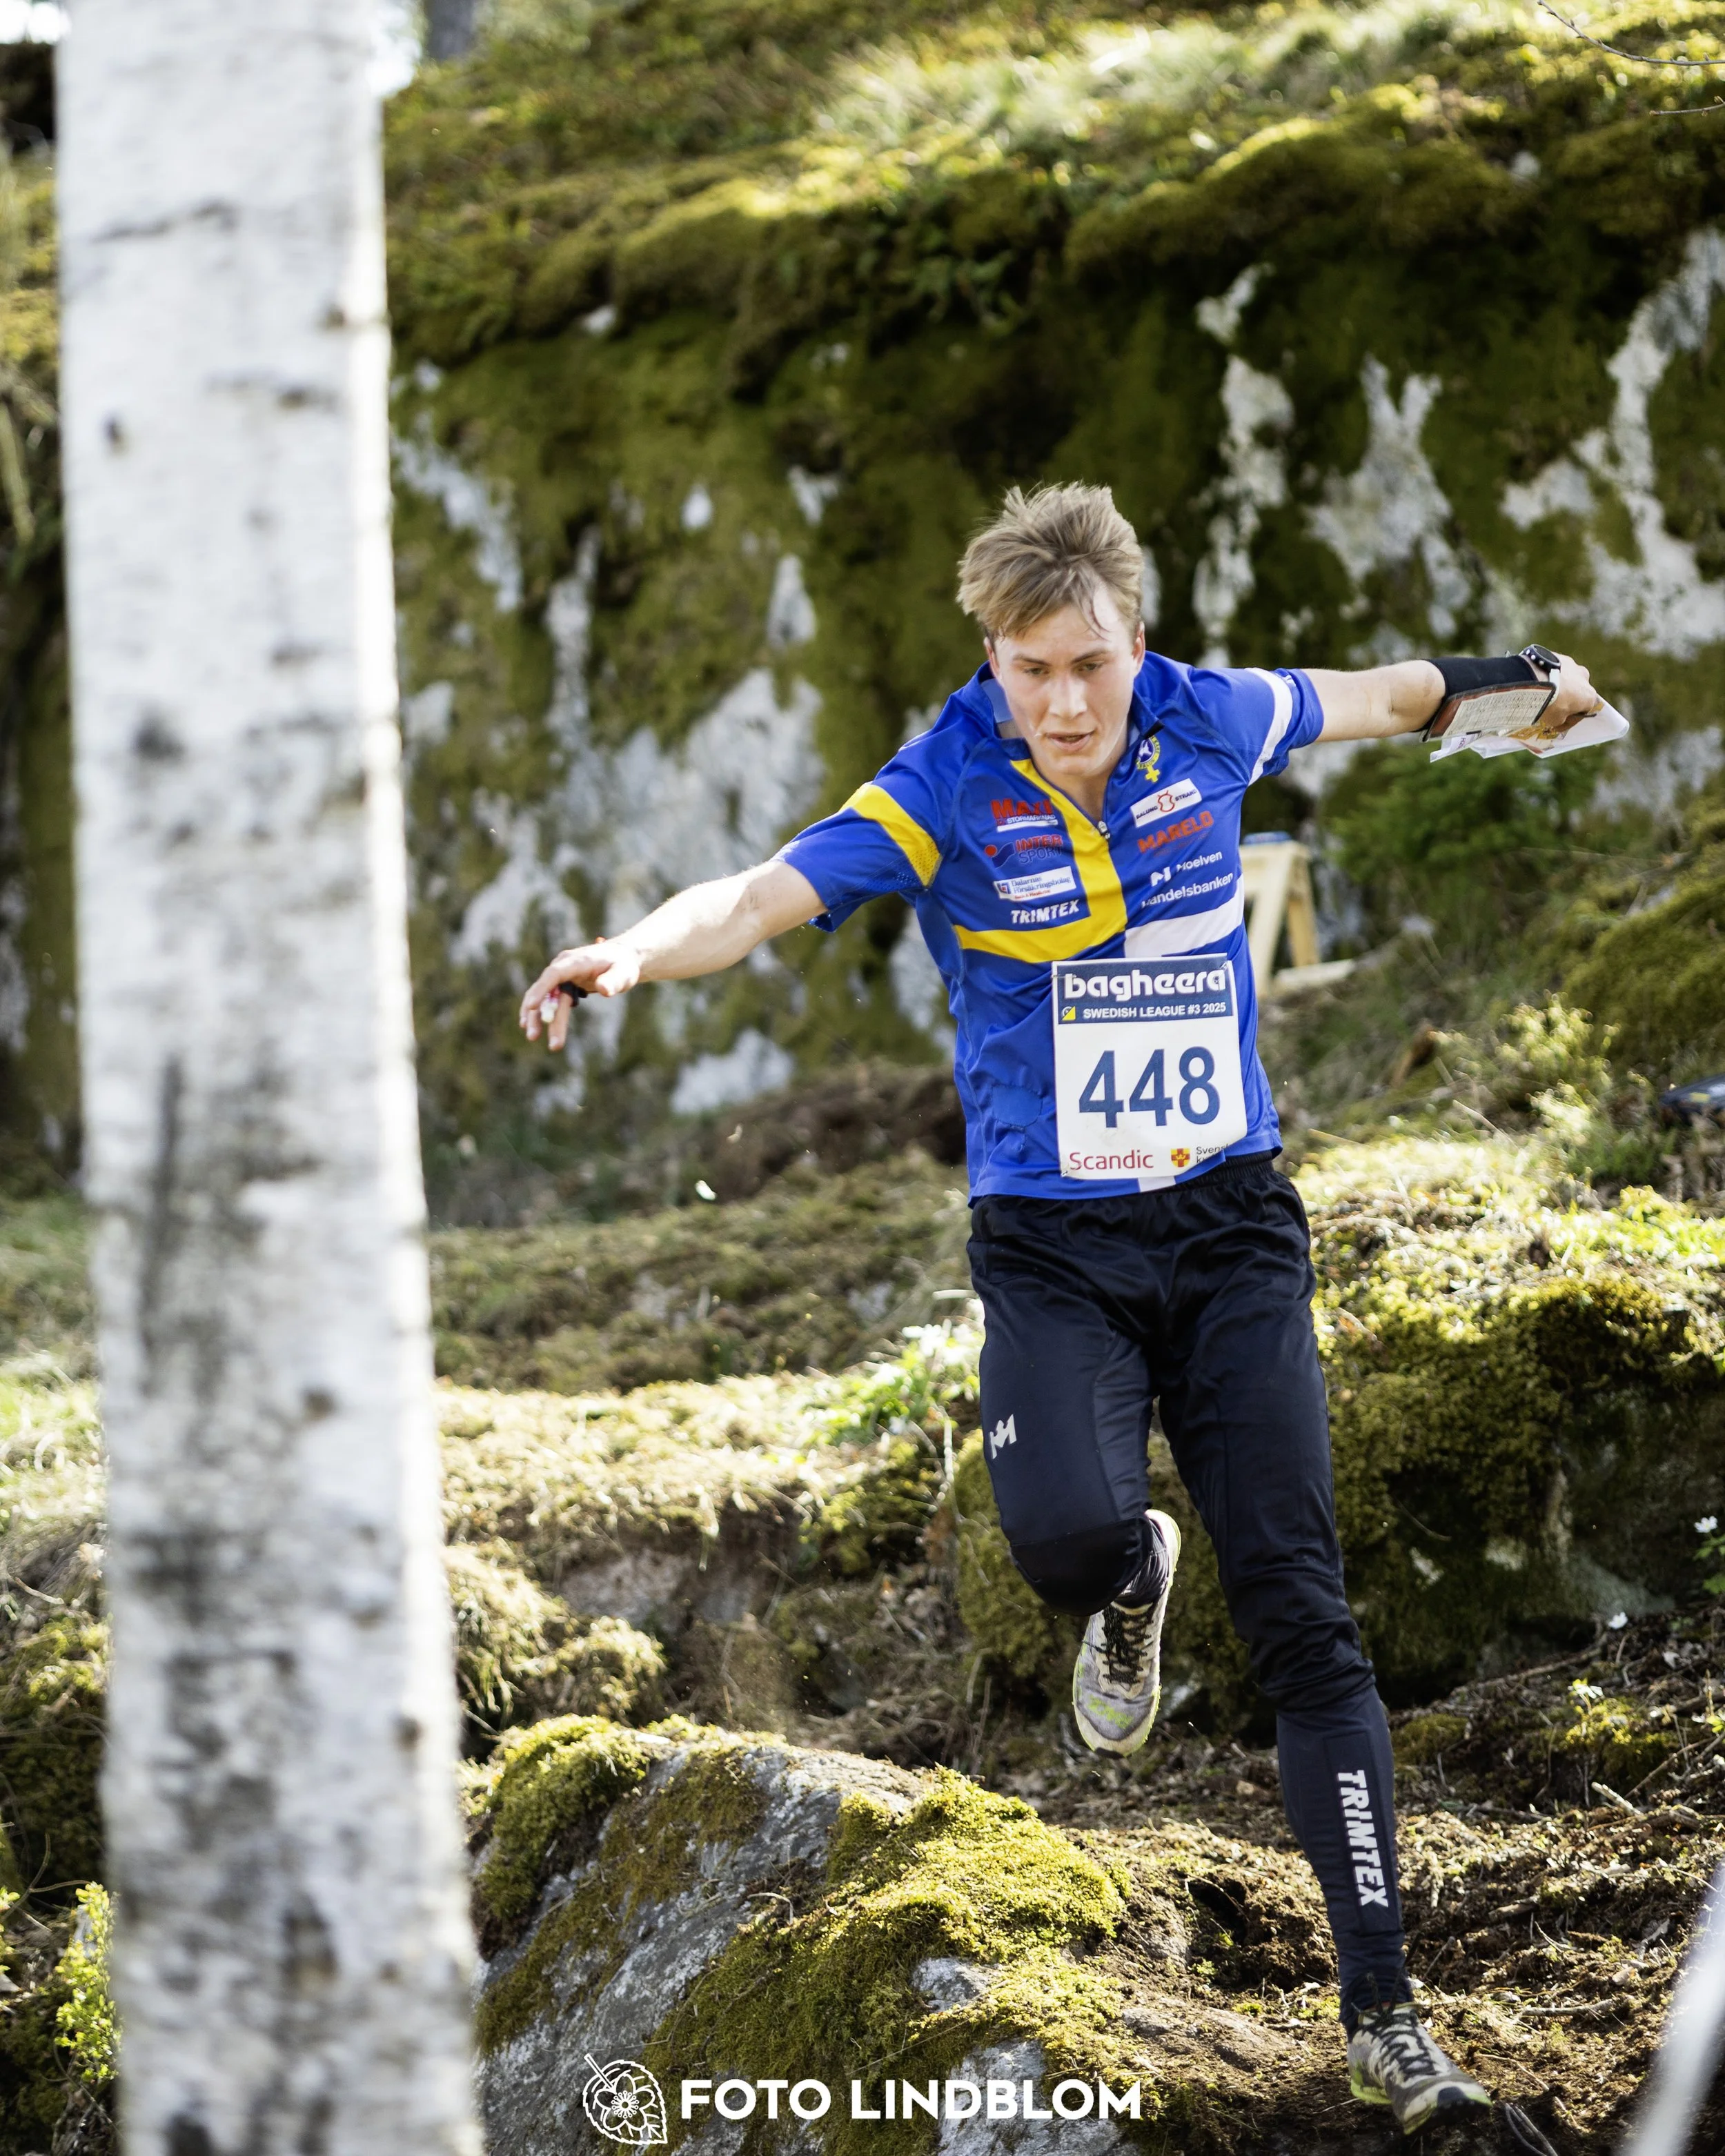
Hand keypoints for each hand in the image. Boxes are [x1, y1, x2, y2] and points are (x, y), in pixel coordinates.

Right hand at [518, 938, 641, 1050]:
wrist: (620, 958)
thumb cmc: (622, 966)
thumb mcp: (624, 973)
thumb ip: (614, 981)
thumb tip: (603, 989)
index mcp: (577, 961)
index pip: (554, 974)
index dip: (542, 989)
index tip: (532, 1006)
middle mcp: (563, 965)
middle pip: (546, 990)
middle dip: (538, 1013)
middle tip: (533, 1036)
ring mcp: (560, 974)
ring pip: (544, 996)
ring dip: (536, 1016)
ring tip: (532, 1037)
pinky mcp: (561, 983)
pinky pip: (547, 998)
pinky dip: (539, 1011)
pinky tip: (530, 1025)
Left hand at [1543, 651, 1602, 730]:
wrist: (1535, 680)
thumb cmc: (1550, 704)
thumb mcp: (1555, 720)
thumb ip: (1561, 720)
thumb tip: (1559, 719)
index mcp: (1589, 696)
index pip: (1583, 710)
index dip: (1570, 718)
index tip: (1558, 722)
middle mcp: (1585, 678)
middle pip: (1576, 691)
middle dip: (1566, 697)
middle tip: (1550, 704)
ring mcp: (1572, 664)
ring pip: (1566, 677)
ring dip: (1558, 684)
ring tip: (1542, 691)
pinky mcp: (1558, 655)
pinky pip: (1555, 668)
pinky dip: (1549, 674)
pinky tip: (1537, 680)